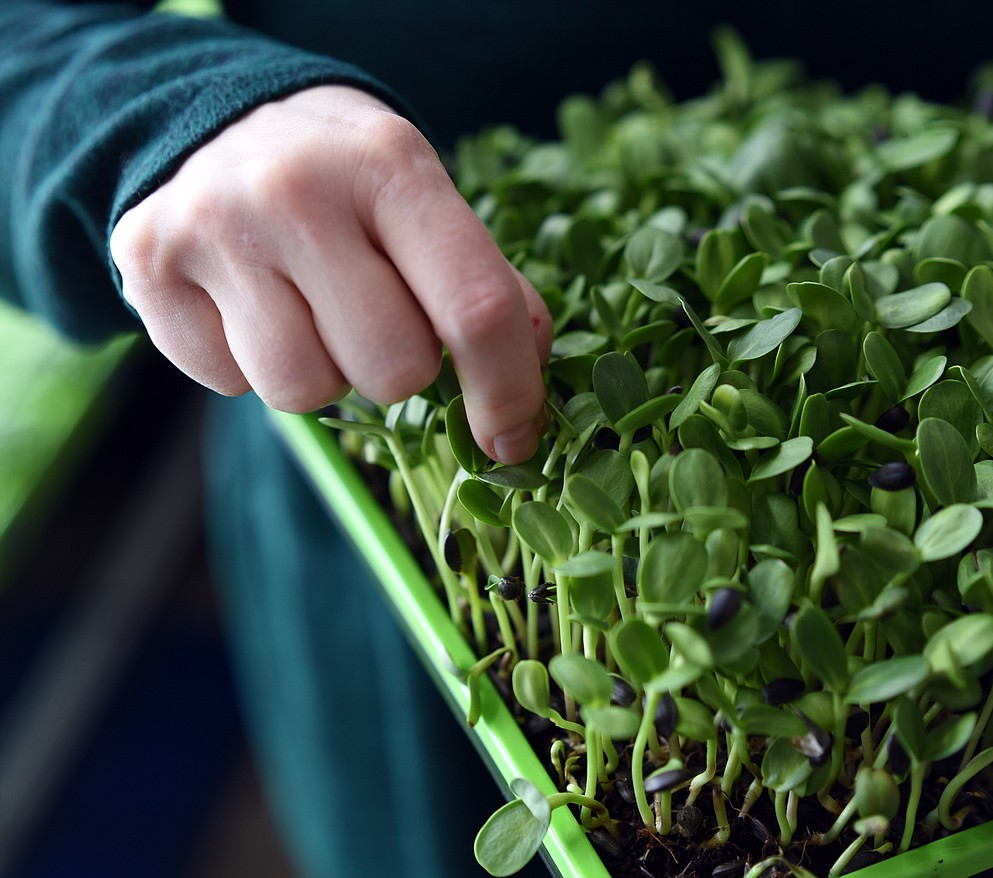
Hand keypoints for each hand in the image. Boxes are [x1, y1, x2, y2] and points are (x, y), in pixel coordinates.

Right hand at [110, 85, 551, 463]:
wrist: (220, 121)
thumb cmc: (348, 180)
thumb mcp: (427, 200)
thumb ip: (486, 286)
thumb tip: (523, 394)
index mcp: (391, 166)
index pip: (475, 309)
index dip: (507, 391)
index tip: (514, 440)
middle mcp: (298, 192)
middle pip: (393, 370)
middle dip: (401, 371)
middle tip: (376, 319)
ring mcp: (214, 228)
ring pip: (304, 393)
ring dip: (325, 373)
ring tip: (310, 311)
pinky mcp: (150, 266)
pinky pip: (228, 384)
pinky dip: (249, 365)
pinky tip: (250, 305)